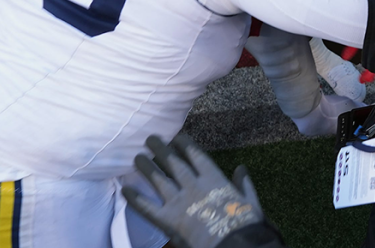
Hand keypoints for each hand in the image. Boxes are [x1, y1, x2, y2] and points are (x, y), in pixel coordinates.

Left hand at [124, 134, 265, 247]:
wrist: (232, 244)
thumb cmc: (244, 225)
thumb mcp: (250, 202)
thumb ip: (244, 185)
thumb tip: (241, 169)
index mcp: (213, 179)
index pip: (195, 155)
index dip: (184, 144)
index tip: (176, 137)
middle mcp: (192, 185)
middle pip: (173, 162)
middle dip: (161, 149)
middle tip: (150, 139)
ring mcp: (178, 202)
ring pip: (158, 179)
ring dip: (147, 167)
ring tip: (137, 157)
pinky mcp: (167, 220)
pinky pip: (147, 207)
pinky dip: (135, 198)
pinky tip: (125, 190)